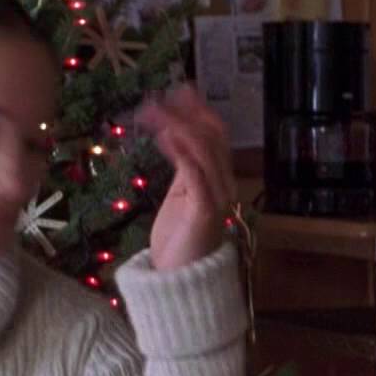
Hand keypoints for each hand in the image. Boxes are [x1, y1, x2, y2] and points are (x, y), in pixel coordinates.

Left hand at [135, 86, 237, 271]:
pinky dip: (181, 149)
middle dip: (185, 112)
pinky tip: (165, 134)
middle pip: (212, 136)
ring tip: (152, 112)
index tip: (178, 90)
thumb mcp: (181, 199)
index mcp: (218, 181)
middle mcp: (223, 184)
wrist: (182, 285)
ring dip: (176, 125)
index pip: (216, 136)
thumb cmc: (180, 244)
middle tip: (158, 98)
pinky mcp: (205, 210)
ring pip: (203, 148)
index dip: (199, 110)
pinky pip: (195, 172)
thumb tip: (175, 140)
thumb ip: (184, 173)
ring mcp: (217, 196)